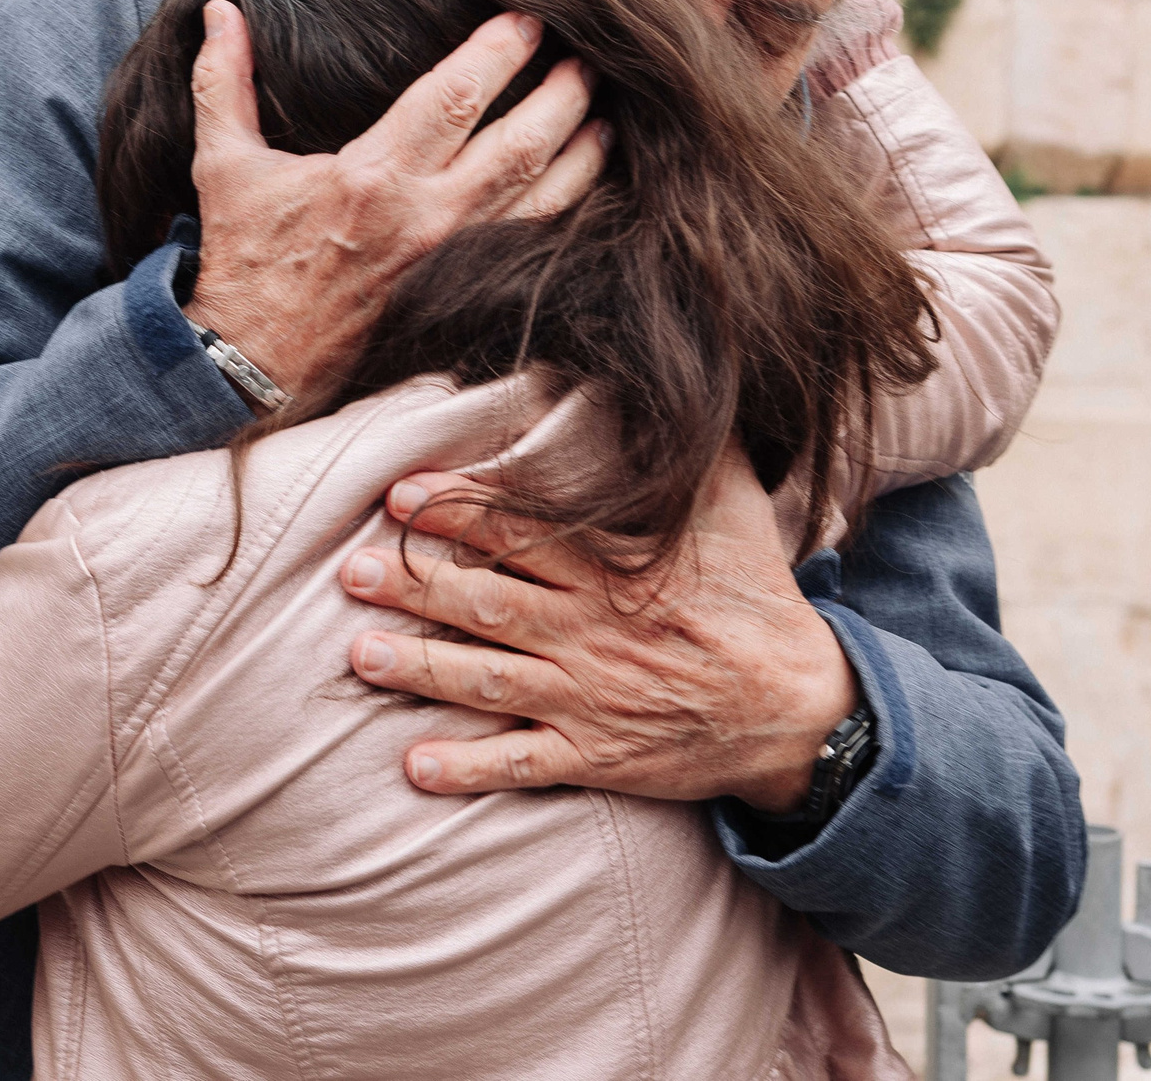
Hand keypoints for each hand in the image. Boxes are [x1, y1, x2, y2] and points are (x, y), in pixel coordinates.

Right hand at [184, 0, 607, 398]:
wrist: (252, 365)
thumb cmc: (244, 262)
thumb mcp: (224, 165)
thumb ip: (223, 81)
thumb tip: (218, 10)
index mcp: (371, 176)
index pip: (455, 96)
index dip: (500, 50)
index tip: (530, 15)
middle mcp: (425, 216)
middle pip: (520, 141)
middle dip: (563, 91)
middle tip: (592, 51)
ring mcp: (452, 260)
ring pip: (543, 196)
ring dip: (583, 150)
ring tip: (608, 111)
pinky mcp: (462, 292)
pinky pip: (534, 245)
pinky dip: (571, 211)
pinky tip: (591, 185)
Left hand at [336, 446, 855, 810]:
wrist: (798, 708)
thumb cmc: (755, 597)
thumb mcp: (735, 508)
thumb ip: (691, 448)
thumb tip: (650, 382)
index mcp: (617, 569)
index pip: (522, 532)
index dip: (457, 512)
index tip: (401, 496)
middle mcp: (592, 631)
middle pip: (488, 601)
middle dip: (416, 584)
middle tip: (352, 570)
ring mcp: (589, 697)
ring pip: (490, 678)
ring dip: (421, 668)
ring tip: (360, 653)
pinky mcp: (595, 755)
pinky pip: (523, 764)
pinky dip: (470, 768)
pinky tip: (415, 767)